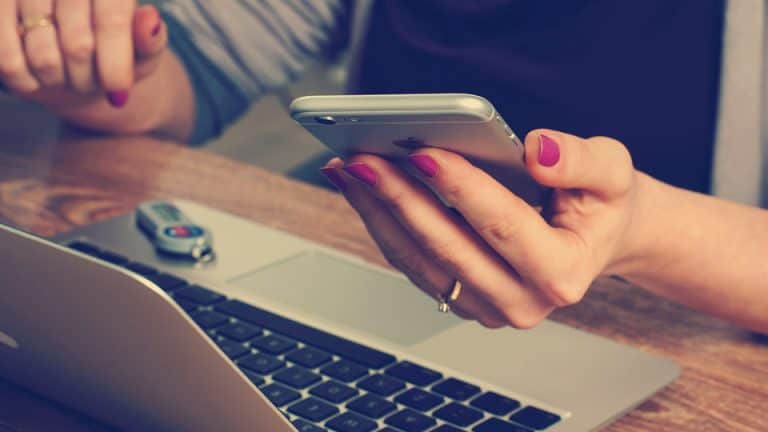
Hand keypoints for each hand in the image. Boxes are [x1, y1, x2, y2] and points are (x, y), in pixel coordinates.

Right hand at [0, 1, 167, 107]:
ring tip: (67, 74)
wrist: (73, 58)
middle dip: (89, 78)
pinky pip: (7, 60)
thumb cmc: (114, 53)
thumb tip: (150, 20)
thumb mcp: (142, 52)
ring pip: (43, 57)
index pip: (111, 21)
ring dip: (60, 81)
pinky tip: (39, 77)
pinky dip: (27, 81)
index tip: (119, 94)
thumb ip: (150, 41)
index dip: (115, 63)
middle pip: (78, 45)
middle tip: (91, 81)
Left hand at [321, 130, 639, 328]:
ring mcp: (486, 307)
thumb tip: (537, 151)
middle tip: (364, 160)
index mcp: (563, 273)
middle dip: (401, 199)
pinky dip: (383, 224)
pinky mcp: (461, 299)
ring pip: (419, 261)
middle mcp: (522, 302)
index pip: (503, 226)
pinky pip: (412, 263)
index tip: (423, 153)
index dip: (461, 188)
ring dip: (379, 213)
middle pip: (448, 248)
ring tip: (350, 169)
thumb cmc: (600, 204)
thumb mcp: (612, 172)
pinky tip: (362, 189)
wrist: (594, 237)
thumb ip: (582, 160)